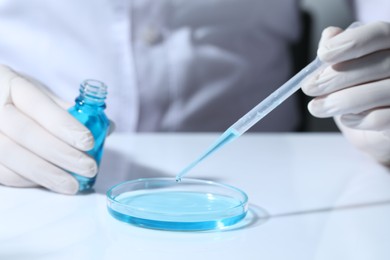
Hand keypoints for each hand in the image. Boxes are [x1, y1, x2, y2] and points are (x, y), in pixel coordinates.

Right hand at [0, 65, 96, 193]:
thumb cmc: (18, 99)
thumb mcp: (40, 94)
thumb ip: (71, 110)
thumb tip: (108, 127)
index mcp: (8, 82)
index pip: (37, 104)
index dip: (63, 125)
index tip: (88, 142)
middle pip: (25, 132)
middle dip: (61, 153)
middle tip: (88, 167)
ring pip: (11, 155)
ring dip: (46, 173)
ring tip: (72, 185)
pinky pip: (1, 172)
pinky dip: (28, 179)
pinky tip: (49, 182)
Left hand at [301, 21, 389, 165]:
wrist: (376, 128)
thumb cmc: (361, 91)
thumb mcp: (346, 67)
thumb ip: (339, 49)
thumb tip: (329, 36)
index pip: (379, 34)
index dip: (350, 42)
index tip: (322, 54)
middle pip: (374, 65)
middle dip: (334, 78)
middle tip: (309, 87)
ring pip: (372, 95)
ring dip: (336, 102)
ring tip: (315, 107)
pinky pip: (378, 119)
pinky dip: (355, 119)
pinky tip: (345, 118)